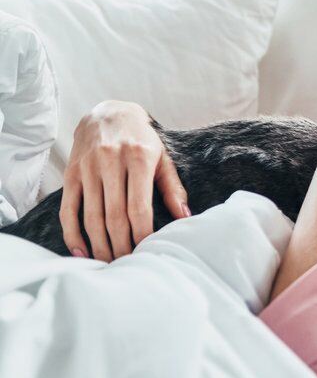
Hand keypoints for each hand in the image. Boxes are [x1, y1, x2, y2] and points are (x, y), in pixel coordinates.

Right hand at [60, 100, 190, 261]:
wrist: (108, 112)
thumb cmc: (141, 139)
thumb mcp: (162, 157)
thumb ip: (173, 188)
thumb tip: (186, 217)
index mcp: (138, 158)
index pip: (139, 207)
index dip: (142, 234)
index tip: (149, 252)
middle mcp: (111, 162)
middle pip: (115, 216)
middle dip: (123, 245)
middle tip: (130, 264)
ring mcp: (88, 168)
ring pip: (92, 216)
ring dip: (100, 244)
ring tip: (110, 263)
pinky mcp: (71, 173)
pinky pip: (69, 208)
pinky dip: (73, 233)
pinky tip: (82, 251)